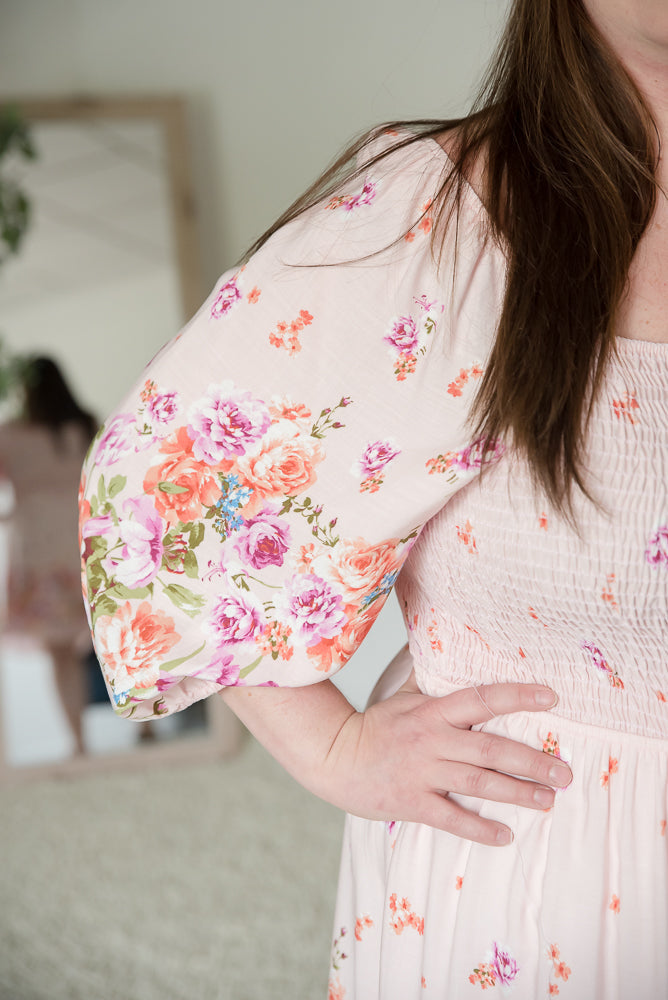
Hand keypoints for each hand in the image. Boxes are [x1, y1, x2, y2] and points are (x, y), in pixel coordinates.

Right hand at [319, 682, 571, 845]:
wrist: (334, 757)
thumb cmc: (375, 725)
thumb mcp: (403, 695)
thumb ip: (432, 678)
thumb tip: (450, 644)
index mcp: (433, 711)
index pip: (482, 698)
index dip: (518, 696)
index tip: (552, 698)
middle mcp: (432, 740)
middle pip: (490, 748)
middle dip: (532, 760)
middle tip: (565, 772)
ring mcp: (422, 772)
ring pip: (478, 782)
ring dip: (517, 793)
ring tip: (548, 799)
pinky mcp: (412, 802)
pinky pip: (451, 818)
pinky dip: (479, 828)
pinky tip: (505, 835)